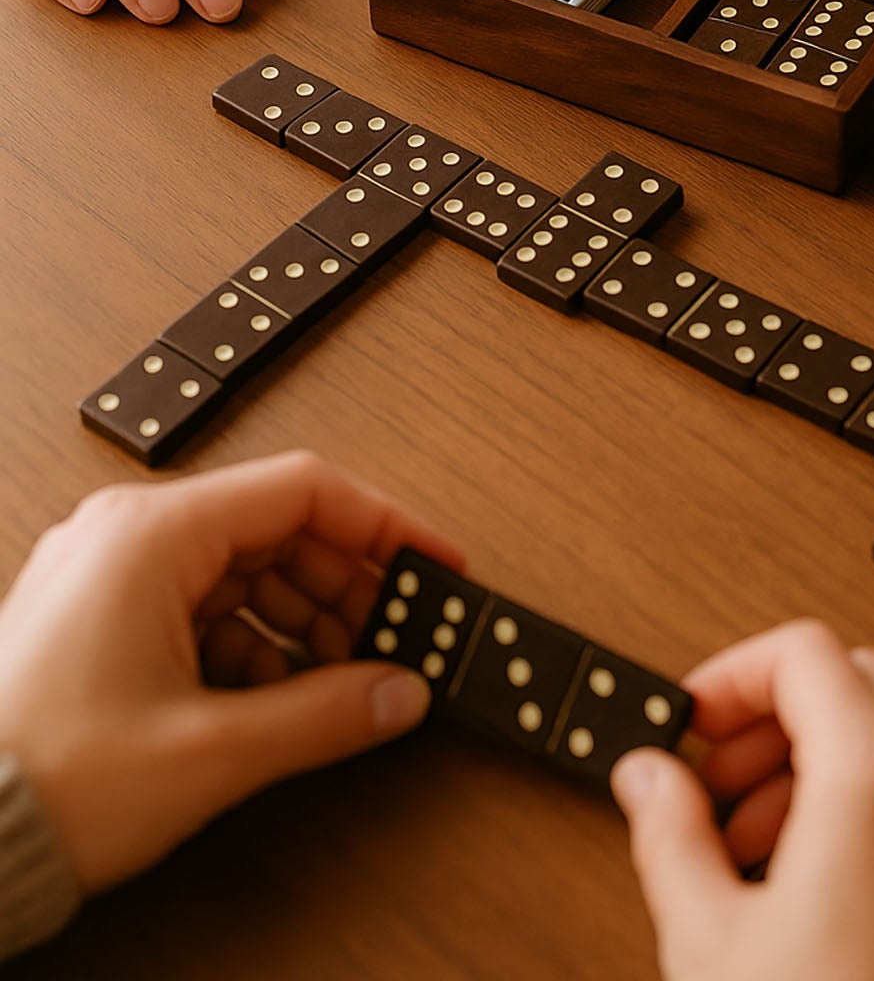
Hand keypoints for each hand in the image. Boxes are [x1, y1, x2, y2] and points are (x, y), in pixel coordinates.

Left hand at [0, 452, 458, 893]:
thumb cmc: (45, 778)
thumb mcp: (211, 751)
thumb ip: (325, 716)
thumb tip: (400, 693)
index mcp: (152, 534)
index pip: (304, 489)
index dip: (384, 526)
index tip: (433, 564)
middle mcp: (128, 535)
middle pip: (278, 530)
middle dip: (345, 588)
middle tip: (399, 639)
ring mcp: (110, 573)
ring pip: (244, 571)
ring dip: (302, 624)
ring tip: (343, 682)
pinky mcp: (99, 615)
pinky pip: (204, 606)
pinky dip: (253, 646)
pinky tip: (278, 699)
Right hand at [612, 620, 873, 980]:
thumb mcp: (709, 941)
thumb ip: (669, 832)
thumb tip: (648, 777)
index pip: (804, 652)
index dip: (732, 673)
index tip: (690, 723)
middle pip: (857, 681)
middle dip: (775, 715)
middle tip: (717, 782)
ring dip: (821, 763)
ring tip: (756, 850)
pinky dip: (873, 811)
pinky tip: (818, 894)